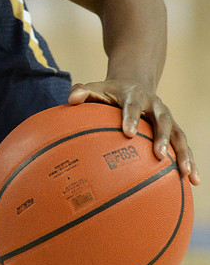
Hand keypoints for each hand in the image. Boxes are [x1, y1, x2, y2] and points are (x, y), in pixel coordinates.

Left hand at [68, 81, 199, 184]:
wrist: (135, 83)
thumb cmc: (110, 92)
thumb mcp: (96, 87)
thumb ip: (82, 92)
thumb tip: (71, 100)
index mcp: (135, 96)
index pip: (133, 106)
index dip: (132, 118)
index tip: (129, 133)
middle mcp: (156, 106)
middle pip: (162, 121)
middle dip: (161, 137)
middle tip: (158, 155)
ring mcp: (167, 118)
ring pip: (178, 135)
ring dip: (184, 154)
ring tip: (185, 174)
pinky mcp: (174, 129)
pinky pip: (183, 146)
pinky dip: (190, 162)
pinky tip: (193, 181)